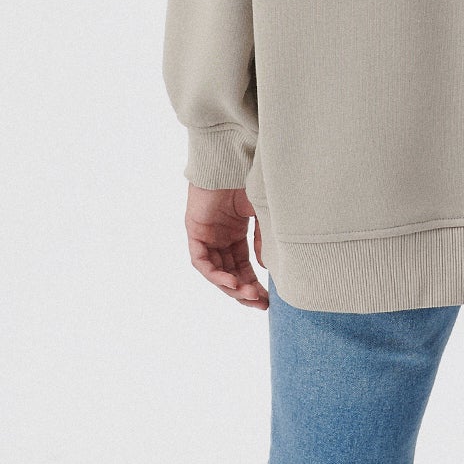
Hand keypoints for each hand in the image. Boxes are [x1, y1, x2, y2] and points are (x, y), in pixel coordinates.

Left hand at [185, 184, 268, 309]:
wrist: (232, 159)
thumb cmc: (249, 181)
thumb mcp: (263, 216)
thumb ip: (263, 241)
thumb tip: (264, 269)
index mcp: (235, 233)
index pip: (243, 267)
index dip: (254, 284)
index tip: (268, 301)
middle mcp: (219, 237)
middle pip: (229, 273)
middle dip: (244, 291)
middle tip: (260, 304)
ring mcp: (206, 235)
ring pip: (215, 271)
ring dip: (231, 286)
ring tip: (248, 295)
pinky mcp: (194, 231)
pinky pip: (201, 261)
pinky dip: (215, 274)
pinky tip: (231, 282)